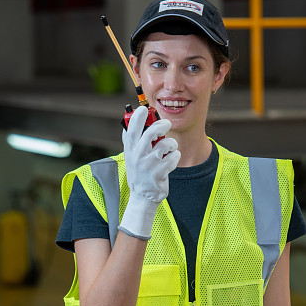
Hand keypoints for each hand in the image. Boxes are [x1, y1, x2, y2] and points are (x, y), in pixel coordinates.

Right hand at [119, 106, 179, 238]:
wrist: (143, 197)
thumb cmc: (139, 172)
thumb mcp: (131, 156)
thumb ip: (131, 138)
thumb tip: (132, 116)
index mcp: (130, 150)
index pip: (131, 130)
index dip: (137, 117)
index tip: (144, 108)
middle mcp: (137, 156)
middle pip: (150, 133)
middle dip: (161, 125)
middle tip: (167, 124)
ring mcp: (148, 165)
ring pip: (166, 144)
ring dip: (171, 144)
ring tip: (169, 150)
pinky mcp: (159, 173)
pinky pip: (174, 157)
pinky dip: (175, 157)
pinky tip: (170, 162)